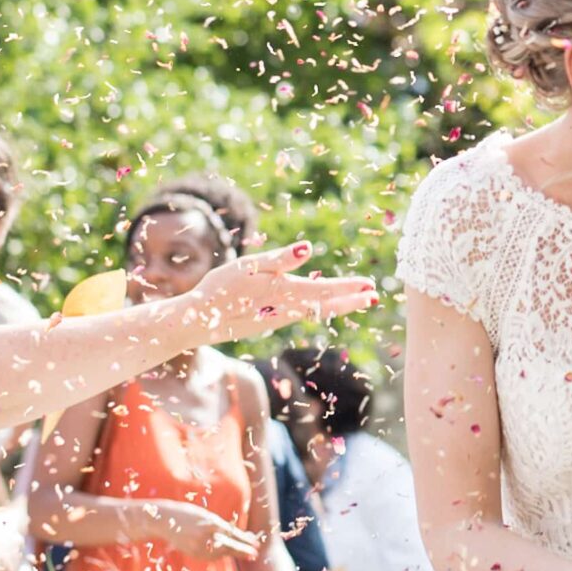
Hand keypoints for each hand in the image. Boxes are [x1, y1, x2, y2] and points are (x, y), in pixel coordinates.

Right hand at [143, 500, 261, 561]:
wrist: (164, 521)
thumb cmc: (187, 514)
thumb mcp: (206, 516)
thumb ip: (220, 526)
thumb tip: (237, 536)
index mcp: (211, 524)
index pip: (233, 534)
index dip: (245, 540)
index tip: (257, 544)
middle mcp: (206, 537)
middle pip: (229, 547)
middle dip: (243, 551)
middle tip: (256, 555)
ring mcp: (199, 547)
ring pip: (221, 553)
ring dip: (234, 552)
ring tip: (248, 553)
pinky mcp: (194, 554)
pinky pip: (212, 555)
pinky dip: (222, 554)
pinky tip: (229, 552)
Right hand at [193, 243, 378, 343]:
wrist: (198, 322)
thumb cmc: (220, 289)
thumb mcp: (248, 267)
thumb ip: (280, 259)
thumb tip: (307, 249)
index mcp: (284, 292)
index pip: (324, 290)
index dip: (348, 289)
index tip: (369, 287)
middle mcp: (286, 309)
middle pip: (325, 305)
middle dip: (351, 300)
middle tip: (373, 297)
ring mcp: (277, 317)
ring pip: (315, 311)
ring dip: (338, 305)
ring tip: (357, 301)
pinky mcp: (267, 321)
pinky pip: (300, 314)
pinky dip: (317, 308)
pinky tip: (320, 305)